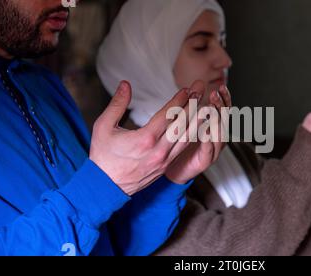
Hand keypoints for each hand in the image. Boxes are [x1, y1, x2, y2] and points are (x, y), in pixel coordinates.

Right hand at [89, 80, 203, 195]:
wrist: (106, 187)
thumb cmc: (103, 155)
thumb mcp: (103, 127)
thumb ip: (117, 105)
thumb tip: (125, 84)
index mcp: (144, 140)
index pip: (167, 115)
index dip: (179, 100)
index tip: (188, 88)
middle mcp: (158, 150)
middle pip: (182, 124)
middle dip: (193, 105)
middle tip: (202, 90)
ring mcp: (164, 160)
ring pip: (187, 138)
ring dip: (198, 120)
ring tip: (207, 106)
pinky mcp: (166, 166)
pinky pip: (184, 148)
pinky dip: (194, 136)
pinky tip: (200, 126)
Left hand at [165, 85, 230, 183]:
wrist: (174, 168)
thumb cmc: (181, 143)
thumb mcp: (187, 122)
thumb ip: (192, 107)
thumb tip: (195, 85)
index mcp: (215, 127)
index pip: (225, 110)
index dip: (225, 98)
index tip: (221, 86)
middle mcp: (218, 137)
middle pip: (224, 120)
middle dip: (220, 106)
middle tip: (213, 94)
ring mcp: (214, 150)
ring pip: (220, 135)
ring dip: (216, 121)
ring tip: (211, 110)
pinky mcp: (205, 162)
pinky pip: (209, 151)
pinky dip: (208, 142)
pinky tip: (205, 133)